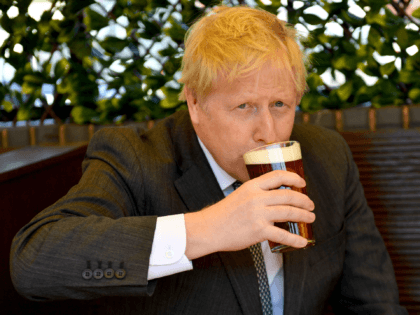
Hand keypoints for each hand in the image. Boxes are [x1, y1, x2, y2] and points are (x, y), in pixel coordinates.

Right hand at [184, 170, 314, 259]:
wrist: (209, 229)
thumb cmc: (223, 214)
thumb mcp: (239, 195)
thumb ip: (256, 194)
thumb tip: (275, 197)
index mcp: (252, 186)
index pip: (278, 176)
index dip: (294, 178)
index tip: (302, 183)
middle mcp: (256, 197)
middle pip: (288, 195)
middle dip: (304, 200)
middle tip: (310, 206)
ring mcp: (258, 214)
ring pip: (289, 212)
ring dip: (303, 216)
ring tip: (310, 219)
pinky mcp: (258, 230)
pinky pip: (282, 235)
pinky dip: (295, 239)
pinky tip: (302, 242)